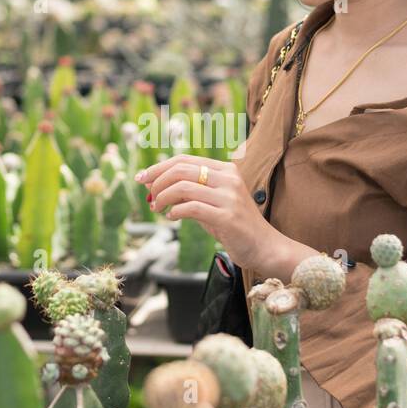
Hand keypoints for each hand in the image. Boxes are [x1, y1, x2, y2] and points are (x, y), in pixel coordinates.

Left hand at [135, 153, 306, 273]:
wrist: (265, 248)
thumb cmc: (235, 227)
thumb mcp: (210, 204)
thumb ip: (189, 193)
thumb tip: (156, 186)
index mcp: (226, 170)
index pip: (184, 160)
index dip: (159, 167)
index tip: (142, 178)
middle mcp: (228, 179)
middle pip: (181, 169)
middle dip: (157, 180)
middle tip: (148, 195)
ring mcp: (229, 197)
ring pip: (183, 187)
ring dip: (163, 197)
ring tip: (158, 209)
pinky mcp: (227, 216)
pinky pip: (192, 207)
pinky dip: (175, 211)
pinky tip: (172, 217)